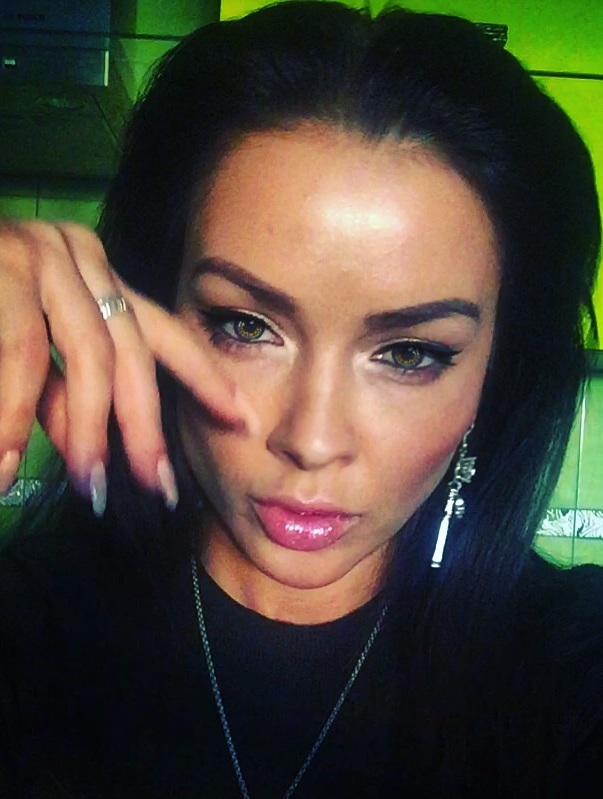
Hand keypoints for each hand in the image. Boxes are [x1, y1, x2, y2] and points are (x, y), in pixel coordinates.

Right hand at [0, 220, 242, 513]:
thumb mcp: (32, 357)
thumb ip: (65, 396)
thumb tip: (99, 450)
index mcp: (94, 273)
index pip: (163, 330)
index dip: (204, 376)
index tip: (240, 419)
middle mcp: (77, 256)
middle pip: (131, 352)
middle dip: (145, 427)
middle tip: (155, 487)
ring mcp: (37, 253)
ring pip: (86, 355)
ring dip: (88, 431)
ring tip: (89, 488)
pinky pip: (21, 356)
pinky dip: (17, 416)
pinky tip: (10, 464)